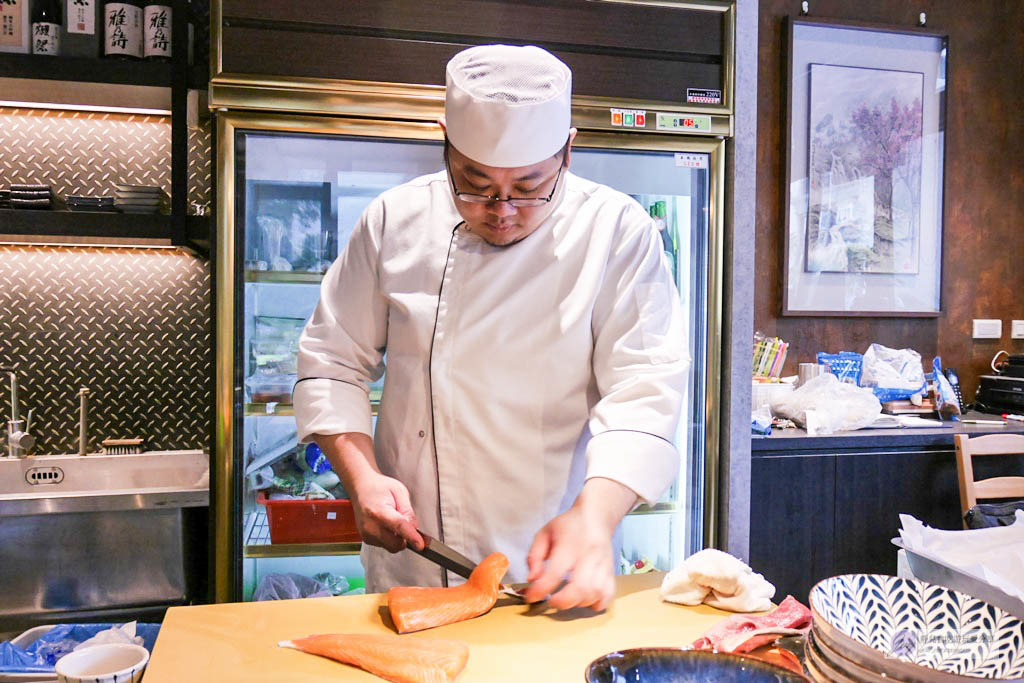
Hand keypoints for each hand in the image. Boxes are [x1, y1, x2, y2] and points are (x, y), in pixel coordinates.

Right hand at [348, 469, 424, 552]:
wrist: (360, 488)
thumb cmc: (378, 487)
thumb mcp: (399, 491)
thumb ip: (408, 511)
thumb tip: (414, 528)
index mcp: (379, 511)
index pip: (398, 526)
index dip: (411, 536)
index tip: (420, 544)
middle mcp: (370, 525)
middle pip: (396, 543)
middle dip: (406, 538)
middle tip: (406, 524)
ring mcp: (367, 534)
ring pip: (391, 547)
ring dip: (398, 539)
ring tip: (393, 521)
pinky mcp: (366, 539)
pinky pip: (385, 545)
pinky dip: (390, 539)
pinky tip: (387, 526)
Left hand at [523, 477, 637, 610]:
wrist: (595, 517)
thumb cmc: (567, 526)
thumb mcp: (544, 534)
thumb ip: (534, 557)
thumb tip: (532, 580)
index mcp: (568, 545)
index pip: (555, 573)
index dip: (541, 590)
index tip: (531, 597)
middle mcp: (588, 556)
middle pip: (580, 587)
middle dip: (562, 602)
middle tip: (551, 601)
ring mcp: (603, 564)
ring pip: (595, 593)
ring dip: (578, 603)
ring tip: (567, 598)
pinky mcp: (611, 571)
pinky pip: (609, 594)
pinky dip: (597, 603)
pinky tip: (586, 600)